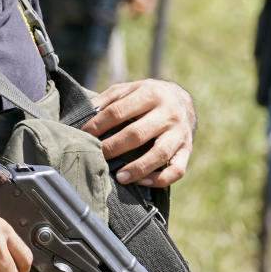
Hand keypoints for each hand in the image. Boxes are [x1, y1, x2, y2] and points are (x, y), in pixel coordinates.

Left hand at [82, 79, 196, 187]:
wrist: (182, 100)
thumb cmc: (148, 97)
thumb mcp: (130, 89)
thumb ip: (108, 99)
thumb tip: (84, 113)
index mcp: (151, 94)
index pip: (118, 112)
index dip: (98, 125)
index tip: (83, 136)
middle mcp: (168, 113)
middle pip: (137, 133)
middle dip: (114, 147)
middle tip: (97, 156)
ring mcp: (180, 133)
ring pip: (160, 153)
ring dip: (138, 167)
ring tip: (119, 177)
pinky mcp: (187, 150)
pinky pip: (177, 170)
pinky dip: (160, 179)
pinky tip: (142, 182)